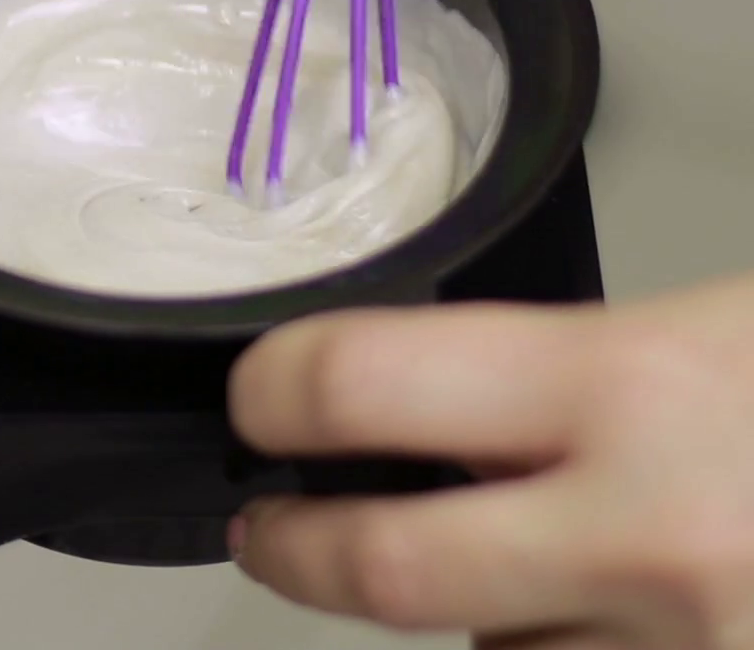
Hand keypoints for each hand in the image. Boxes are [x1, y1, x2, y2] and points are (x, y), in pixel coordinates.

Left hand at [227, 275, 753, 648]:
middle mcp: (650, 532)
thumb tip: (415, 407)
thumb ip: (552, 372)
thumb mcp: (694, 333)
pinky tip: (611, 605)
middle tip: (266, 531)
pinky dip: (563, 648)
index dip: (275, 392)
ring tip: (536, 556)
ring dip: (481, 614)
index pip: (361, 385)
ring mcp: (683, 646)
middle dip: (296, 552)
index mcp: (634, 385)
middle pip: (382, 568)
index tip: (258, 398)